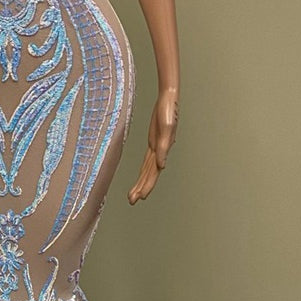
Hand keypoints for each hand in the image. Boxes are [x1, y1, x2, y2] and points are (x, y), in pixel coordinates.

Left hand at [128, 86, 177, 203]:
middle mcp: (160, 151)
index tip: (142, 196)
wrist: (168, 98)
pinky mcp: (154, 142)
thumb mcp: (166, 128)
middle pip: (150, 174)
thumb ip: (164, 147)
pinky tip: (141, 180)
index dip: (148, 184)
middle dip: (142, 188)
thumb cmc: (168, 111)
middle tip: (132, 201)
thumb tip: (161, 165)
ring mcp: (157, 147)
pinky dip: (144, 171)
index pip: (154, 172)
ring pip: (148, 170)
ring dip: (141, 183)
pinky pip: (147, 161)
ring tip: (133, 196)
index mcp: (163, 150)